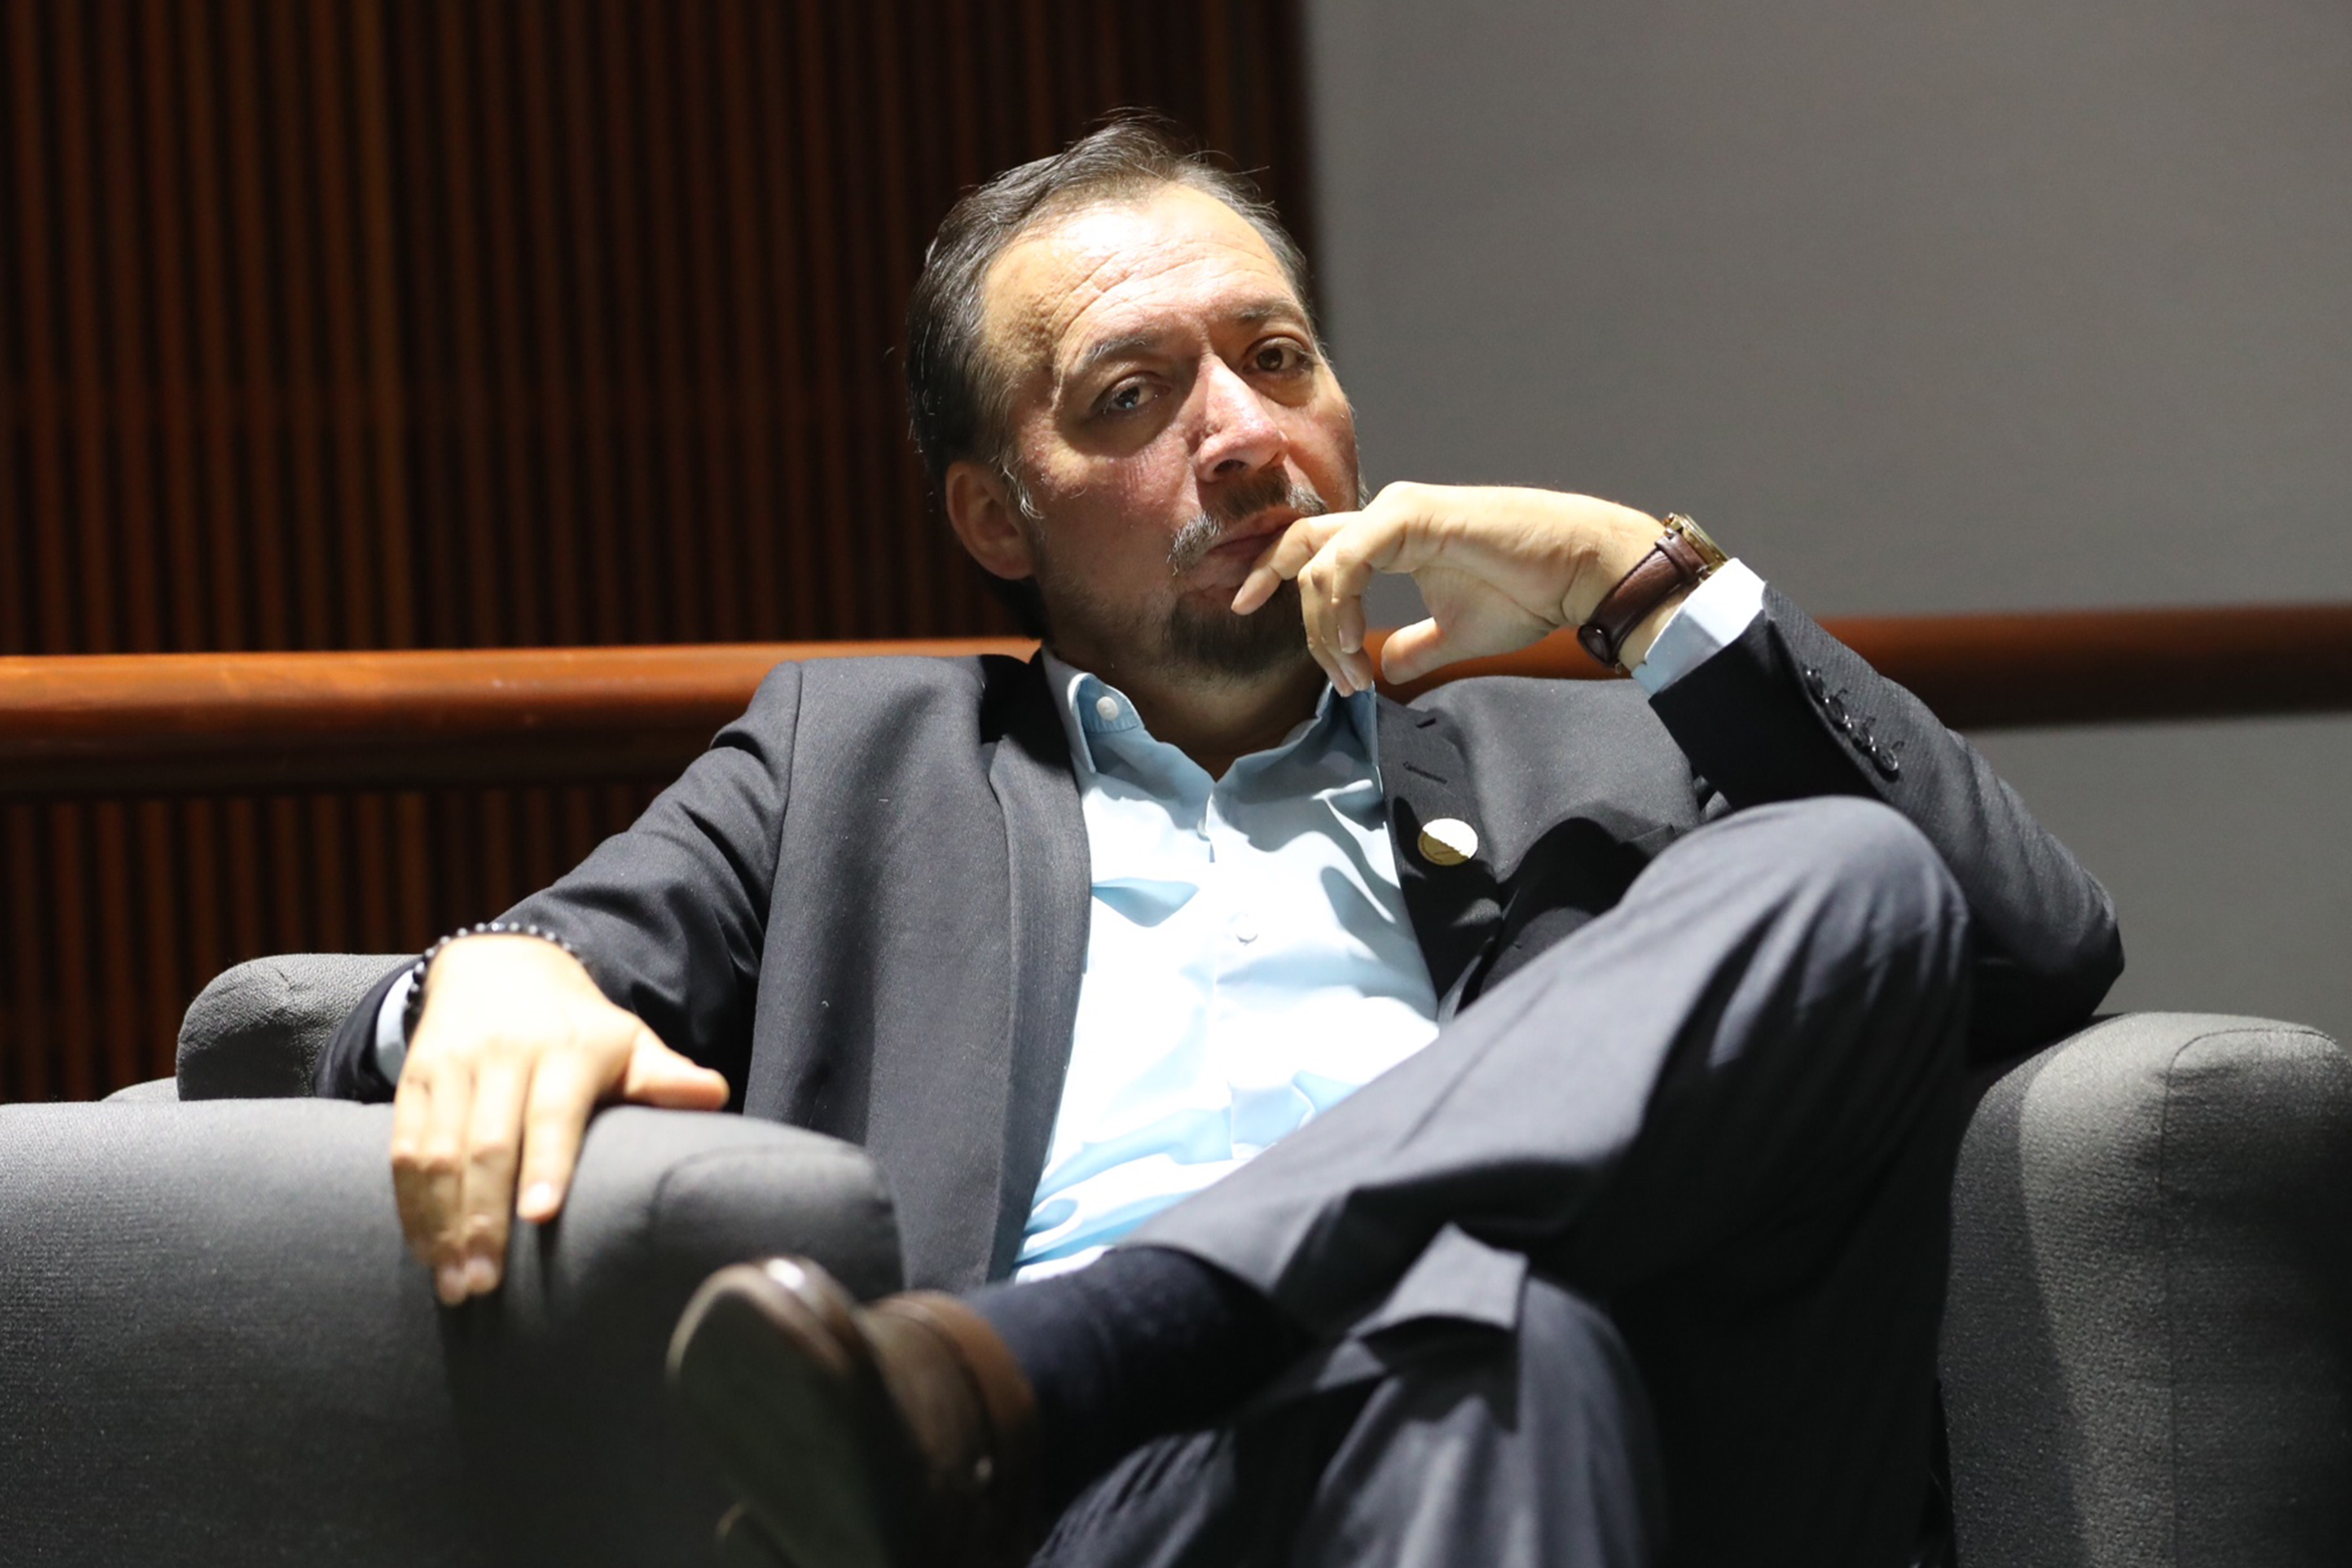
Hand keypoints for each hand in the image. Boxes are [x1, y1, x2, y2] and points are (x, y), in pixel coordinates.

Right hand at [387, 934, 729, 1304]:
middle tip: (486, 1284)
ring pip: (436, 1152)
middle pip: (487, 1143)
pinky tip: (426, 1249)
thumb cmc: (580, 1029)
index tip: (540, 1218)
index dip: (546, 1165)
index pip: (553, 1112)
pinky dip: (410, 1205)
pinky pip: (404, 1147)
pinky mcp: (414, 1078)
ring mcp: (452, 1065)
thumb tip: (714, 1093)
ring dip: (441, 1224)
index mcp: (566, 1049)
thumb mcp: (628, 1042)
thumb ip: (664, 1076)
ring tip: (455, 1284)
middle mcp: (503, 1054)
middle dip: (482, 1218)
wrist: (500, 965)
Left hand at [1232, 483, 1674, 692]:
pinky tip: (1352, 647)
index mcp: (1389, 536)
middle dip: (1270, 586)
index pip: (1312, 546)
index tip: (1243, 608)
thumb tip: (1382, 668)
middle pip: (1301, 547)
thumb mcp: (1453, 636)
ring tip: (1348, 673)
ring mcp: (1396, 511)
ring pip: (1320, 563)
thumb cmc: (1528, 595)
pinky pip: (1346, 559)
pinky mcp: (1410, 515)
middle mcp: (1385, 515)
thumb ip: (1411, 649)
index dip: (1271, 573)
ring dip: (1321, 626)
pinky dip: (1338, 606)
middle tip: (1274, 636)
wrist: (1576, 574)